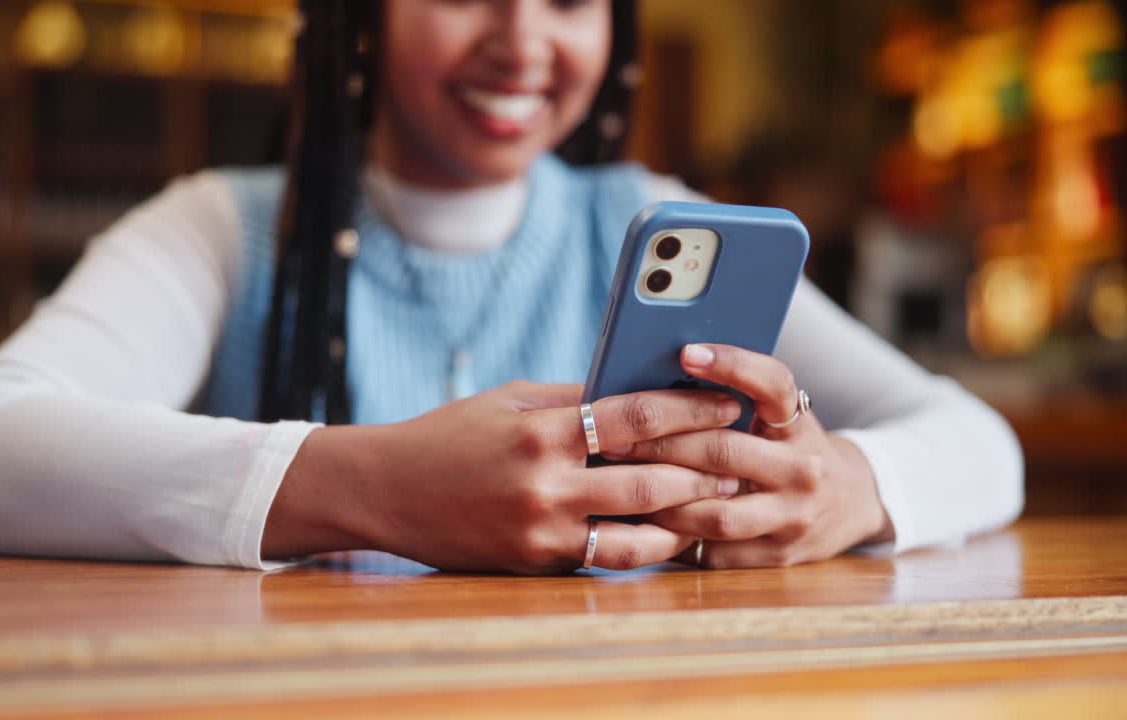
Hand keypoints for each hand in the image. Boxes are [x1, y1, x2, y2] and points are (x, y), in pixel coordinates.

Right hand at [264, 380, 742, 573]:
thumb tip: (636, 389)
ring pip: (637, 529)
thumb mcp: (509, 401)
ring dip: (686, 515)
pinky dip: (644, 548)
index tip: (728, 401)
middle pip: (650, 477)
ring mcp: (541, 529)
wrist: (385, 490)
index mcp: (542, 429)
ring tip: (719, 501)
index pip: (635, 416)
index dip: (690, 407)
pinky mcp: (535, 562)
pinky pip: (604, 556)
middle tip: (740, 456)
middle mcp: (545, 482)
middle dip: (703, 466)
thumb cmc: (449, 435)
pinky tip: (672, 537)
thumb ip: (572, 398)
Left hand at [604, 344, 893, 567]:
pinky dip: (674, 535)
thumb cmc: (790, 448)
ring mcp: (792, 518)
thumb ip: (735, 402)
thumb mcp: (778, 417)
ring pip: (716, 512)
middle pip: (724, 452)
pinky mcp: (776, 556)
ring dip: (664, 498)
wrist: (849, 503)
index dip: (732, 365)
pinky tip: (643, 520)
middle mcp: (804, 470)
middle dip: (662, 444)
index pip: (773, 385)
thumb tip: (654, 381)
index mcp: (800, 425)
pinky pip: (714, 550)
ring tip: (623, 481)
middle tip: (616, 438)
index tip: (687, 352)